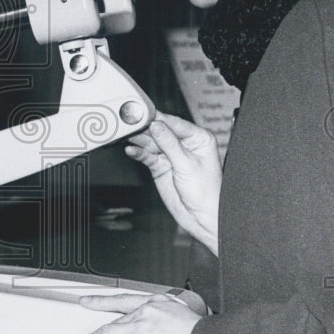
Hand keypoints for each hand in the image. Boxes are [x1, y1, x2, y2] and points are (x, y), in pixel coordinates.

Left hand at [73, 293, 201, 333]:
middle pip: (113, 319)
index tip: (89, 300)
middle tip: (80, 332)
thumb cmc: (199, 333)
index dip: (103, 301)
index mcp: (156, 302)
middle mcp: (145, 311)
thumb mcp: (180, 315)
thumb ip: (162, 319)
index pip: (124, 300)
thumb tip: (155, 329)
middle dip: (95, 328)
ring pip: (108, 333)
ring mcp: (139, 326)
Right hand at [125, 111, 221, 254]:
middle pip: (161, 131)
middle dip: (146, 128)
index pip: (175, 123)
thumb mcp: (187, 165)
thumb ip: (169, 144)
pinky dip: (138, 152)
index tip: (144, 114)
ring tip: (127, 135)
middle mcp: (184, 144)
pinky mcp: (160, 166)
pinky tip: (131, 150)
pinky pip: (146, 155)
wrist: (201, 218)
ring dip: (139, 139)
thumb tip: (156, 125)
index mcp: (198, 139)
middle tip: (131, 124)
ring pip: (151, 142)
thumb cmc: (207, 194)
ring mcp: (171, 155)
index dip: (159, 118)